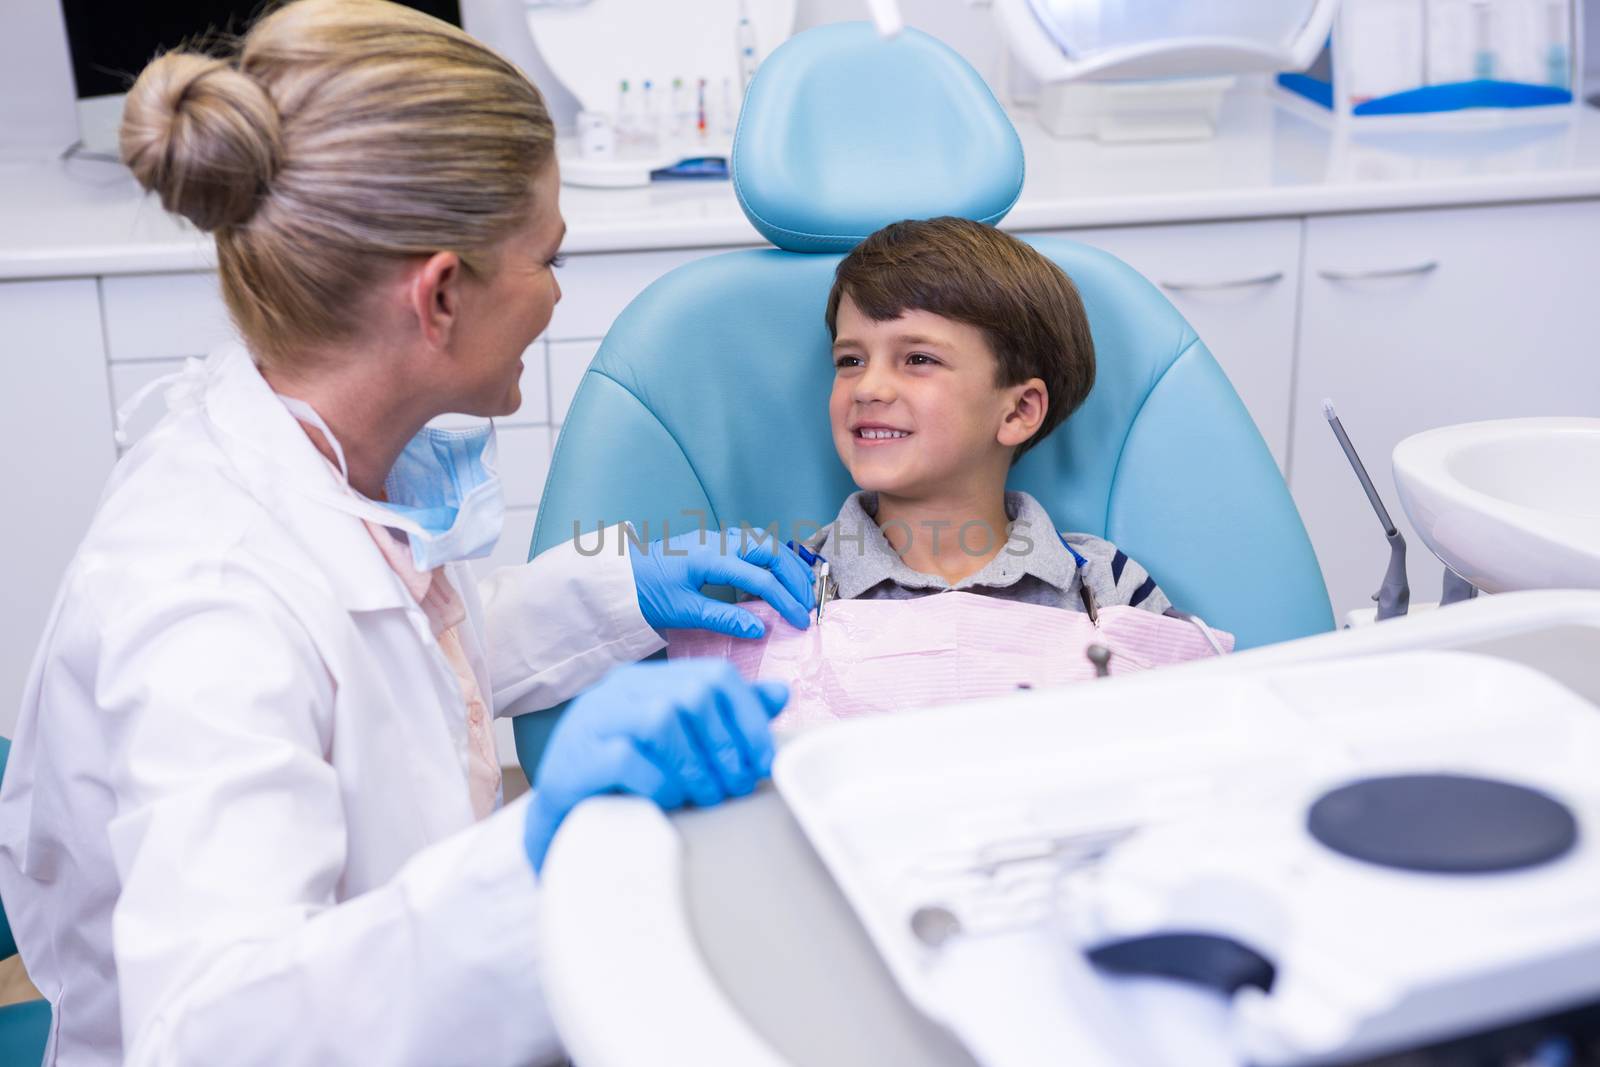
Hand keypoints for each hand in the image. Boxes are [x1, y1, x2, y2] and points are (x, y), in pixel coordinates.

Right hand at [523, 660, 789, 872]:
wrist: (562, 820)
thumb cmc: (627, 781)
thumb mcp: (678, 744)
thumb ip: (725, 718)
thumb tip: (781, 694)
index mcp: (648, 680)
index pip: (714, 676)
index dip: (749, 717)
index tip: (763, 760)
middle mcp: (619, 691)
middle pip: (692, 694)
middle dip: (726, 746)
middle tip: (737, 786)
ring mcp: (593, 721)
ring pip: (661, 721)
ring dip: (697, 767)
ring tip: (708, 798)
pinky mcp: (576, 759)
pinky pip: (627, 759)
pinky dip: (659, 783)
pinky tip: (669, 801)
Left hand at [629, 529, 814, 637]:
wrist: (620, 577)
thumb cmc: (645, 594)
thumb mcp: (682, 612)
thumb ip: (723, 620)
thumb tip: (760, 630)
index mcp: (712, 558)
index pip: (761, 579)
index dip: (785, 601)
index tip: (801, 622)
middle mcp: (719, 541)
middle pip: (771, 551)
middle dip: (795, 577)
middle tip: (809, 603)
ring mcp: (716, 538)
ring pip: (764, 542)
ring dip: (787, 563)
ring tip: (802, 588)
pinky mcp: (714, 543)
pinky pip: (752, 544)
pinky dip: (772, 558)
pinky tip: (776, 578)